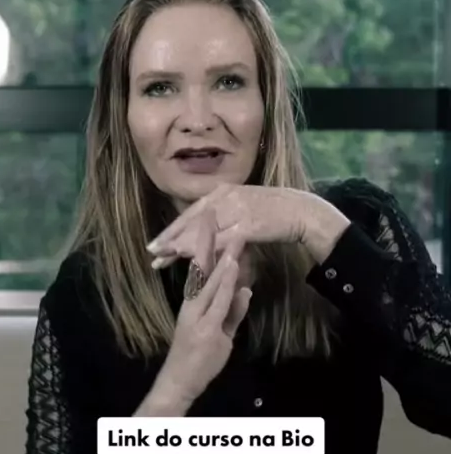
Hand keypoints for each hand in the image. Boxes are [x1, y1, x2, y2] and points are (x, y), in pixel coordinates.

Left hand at [147, 183, 350, 266]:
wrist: (301, 212)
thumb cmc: (272, 214)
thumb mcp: (242, 210)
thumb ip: (221, 219)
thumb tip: (201, 236)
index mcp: (222, 192)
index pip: (190, 214)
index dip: (171, 231)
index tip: (155, 245)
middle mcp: (226, 197)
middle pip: (191, 222)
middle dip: (170, 239)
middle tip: (152, 254)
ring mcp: (236, 209)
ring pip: (204, 232)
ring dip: (183, 246)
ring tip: (165, 259)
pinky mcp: (248, 224)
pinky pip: (223, 241)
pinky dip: (208, 251)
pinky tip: (194, 261)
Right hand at [158, 212, 252, 404]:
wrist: (180, 383)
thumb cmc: (198, 358)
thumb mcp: (220, 331)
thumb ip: (232, 310)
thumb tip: (245, 289)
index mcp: (194, 301)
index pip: (200, 265)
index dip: (206, 241)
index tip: (213, 216)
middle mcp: (192, 303)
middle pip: (200, 264)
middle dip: (207, 237)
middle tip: (214, 208)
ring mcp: (198, 315)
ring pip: (209, 278)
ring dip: (221, 253)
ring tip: (231, 229)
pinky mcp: (206, 328)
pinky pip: (217, 301)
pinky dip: (225, 282)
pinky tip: (232, 266)